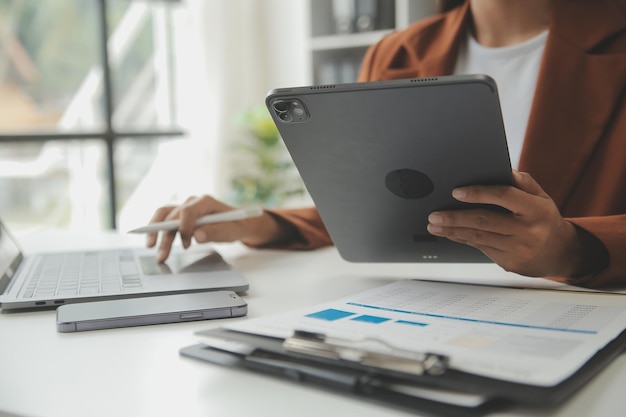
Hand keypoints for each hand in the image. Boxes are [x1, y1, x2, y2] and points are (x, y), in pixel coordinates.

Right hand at [146, 195, 287, 262]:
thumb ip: (215, 232)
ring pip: (164, 217)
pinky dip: (160, 232)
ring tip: (156, 252)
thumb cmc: (235, 225)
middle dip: (165, 235)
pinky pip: (165, 220)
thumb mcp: (231, 231)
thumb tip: (197, 235)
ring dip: (157, 234)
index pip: (188, 211)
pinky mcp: (181, 216)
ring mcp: (186, 208)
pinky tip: (158, 245)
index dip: (184, 227)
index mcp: (206, 202)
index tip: (186, 243)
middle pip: (172, 215)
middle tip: (161, 253)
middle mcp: (193, 202)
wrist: (238, 223)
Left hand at [427, 171, 583, 276]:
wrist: (561, 253)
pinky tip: (450, 234)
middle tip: (434, 214)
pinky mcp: (509, 263)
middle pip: (484, 221)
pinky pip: (480, 248)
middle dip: (455, 217)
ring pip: (478, 237)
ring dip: (452, 231)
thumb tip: (499, 169)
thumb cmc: (545, 219)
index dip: (478, 193)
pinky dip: (463, 239)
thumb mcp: (540, 196)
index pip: (503, 196)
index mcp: (536, 209)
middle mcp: (528, 230)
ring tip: (434, 225)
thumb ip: (521, 182)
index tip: (456, 192)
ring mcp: (518, 249)